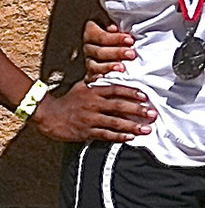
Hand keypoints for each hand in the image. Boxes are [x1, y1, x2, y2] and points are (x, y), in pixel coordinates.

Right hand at [31, 80, 156, 142]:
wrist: (48, 115)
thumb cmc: (69, 100)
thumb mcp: (82, 85)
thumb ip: (98, 80)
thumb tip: (115, 70)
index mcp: (93, 91)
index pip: (116, 90)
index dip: (132, 93)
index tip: (145, 96)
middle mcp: (93, 104)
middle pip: (119, 106)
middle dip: (138, 110)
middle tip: (153, 114)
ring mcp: (90, 118)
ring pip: (114, 122)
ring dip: (132, 126)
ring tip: (147, 129)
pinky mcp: (86, 132)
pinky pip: (105, 134)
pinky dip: (118, 136)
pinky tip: (130, 137)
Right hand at [83, 20, 134, 78]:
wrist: (117, 43)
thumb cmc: (119, 30)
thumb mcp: (114, 21)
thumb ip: (114, 21)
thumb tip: (113, 28)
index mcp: (91, 32)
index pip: (100, 36)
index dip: (115, 38)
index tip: (130, 40)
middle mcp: (88, 46)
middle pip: (98, 51)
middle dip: (116, 53)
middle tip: (131, 54)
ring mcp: (89, 60)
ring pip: (94, 65)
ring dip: (108, 67)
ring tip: (121, 68)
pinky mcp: (92, 72)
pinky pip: (91, 77)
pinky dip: (97, 78)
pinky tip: (104, 78)